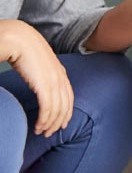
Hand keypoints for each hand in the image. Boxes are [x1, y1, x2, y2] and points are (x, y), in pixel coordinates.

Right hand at [0, 20, 73, 136]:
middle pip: (66, 105)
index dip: (67, 111)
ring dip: (50, 124)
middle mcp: (60, 77)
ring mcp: (53, 81)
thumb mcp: (39, 62)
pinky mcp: (44, 84)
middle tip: (50, 133)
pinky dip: (44, 120)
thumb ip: (43, 72)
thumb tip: (39, 81)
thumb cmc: (25, 49)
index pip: (69, 96)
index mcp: (60, 72)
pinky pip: (48, 108)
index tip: (62, 123)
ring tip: (42, 132)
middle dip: (60, 121)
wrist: (20, 39)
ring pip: (58, 109)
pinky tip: (38, 126)